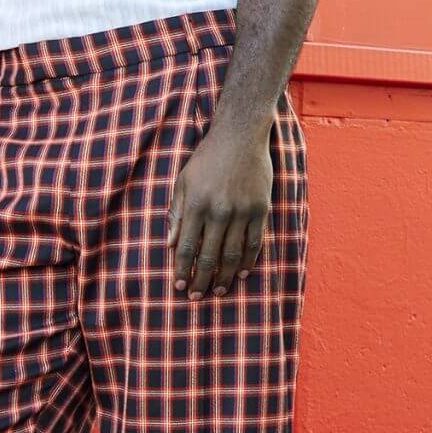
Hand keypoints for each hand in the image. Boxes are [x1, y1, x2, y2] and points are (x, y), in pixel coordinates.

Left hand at [168, 116, 271, 296]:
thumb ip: (177, 213)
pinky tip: (241, 274)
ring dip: (224, 276)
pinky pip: (255, 243)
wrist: (241, 136)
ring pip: (233, 255)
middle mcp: (219, 211)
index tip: (179, 286)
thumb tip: (171, 245)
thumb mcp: (183, 181)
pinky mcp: (260, 209)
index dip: (182, 269)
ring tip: (218, 291)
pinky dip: (248, 261)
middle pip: (208, 256)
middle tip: (196, 296)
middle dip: (201, 280)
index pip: (187, 247)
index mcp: (196, 204)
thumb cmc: (207, 158)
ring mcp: (242, 211)